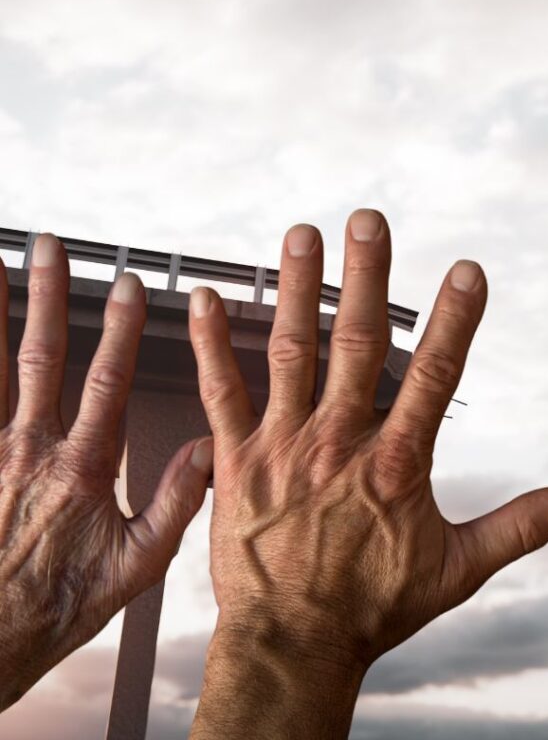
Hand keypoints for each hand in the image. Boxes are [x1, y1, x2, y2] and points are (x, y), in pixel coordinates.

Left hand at [0, 235, 211, 709]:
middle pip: (41, 356)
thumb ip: (175, 502)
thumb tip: (208, 449)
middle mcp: (29, 452)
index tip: (129, 286)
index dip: (121, 327)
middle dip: (48, 295)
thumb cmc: (54, 609)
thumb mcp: (134, 567)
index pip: (107, 380)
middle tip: (50, 248)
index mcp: (81, 469)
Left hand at [188, 212, 547, 739]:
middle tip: (368, 220)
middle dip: (367, 275)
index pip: (435, 374)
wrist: (292, 647)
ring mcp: (284, 447)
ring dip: (297, 289)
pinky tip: (204, 298)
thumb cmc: (374, 607)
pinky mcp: (236, 461)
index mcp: (396, 463)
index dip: (455, 319)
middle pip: (358, 343)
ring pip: (292, 352)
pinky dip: (210, 343)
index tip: (469, 269)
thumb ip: (518, 527)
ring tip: (301, 235)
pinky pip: (221, 392)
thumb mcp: (457, 571)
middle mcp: (339, 442)